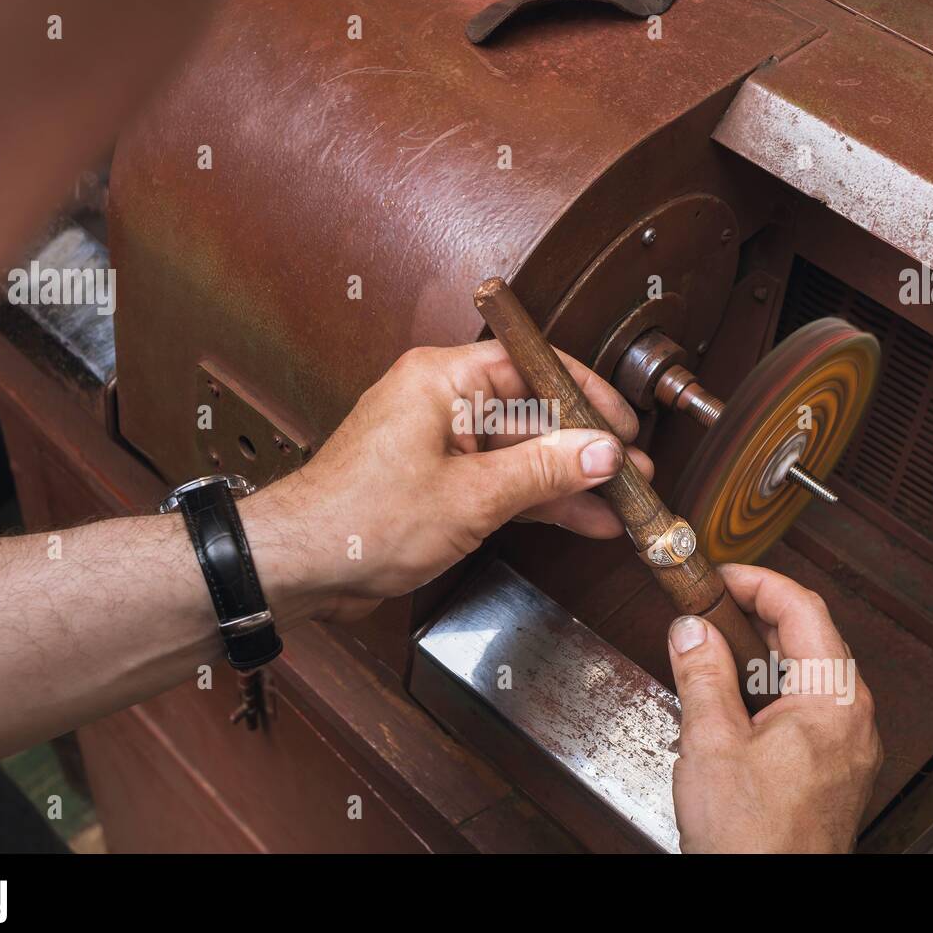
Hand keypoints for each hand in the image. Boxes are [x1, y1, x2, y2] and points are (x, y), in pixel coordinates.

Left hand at [242, 341, 651, 620]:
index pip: (530, 364)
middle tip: (631, 469)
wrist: (300, 567)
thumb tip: (599, 451)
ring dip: (567, 477)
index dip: (583, 393)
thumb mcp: (469, 497)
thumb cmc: (357, 520)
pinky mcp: (437, 482)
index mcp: (441, 380)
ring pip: (519, 451)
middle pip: (530, 411)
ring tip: (621, 499)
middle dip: (583, 444)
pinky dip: (536, 499)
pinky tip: (581, 517)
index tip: (620, 422)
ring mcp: (439, 444)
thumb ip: (541, 471)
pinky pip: (499, 481)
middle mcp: (440, 402)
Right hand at [667, 564, 882, 852]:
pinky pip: (809, 707)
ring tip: (714, 653)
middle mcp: (854, 718)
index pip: (804, 608)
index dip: (757, 581)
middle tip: (710, 606)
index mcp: (834, 701)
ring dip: (762, 653)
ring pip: (810, 673)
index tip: (719, 576)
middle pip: (812, 637)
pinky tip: (734, 702)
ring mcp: (849, 746)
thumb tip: (691, 629)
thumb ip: (701, 674)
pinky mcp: (836, 769)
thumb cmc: (755, 840)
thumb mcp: (711, 743)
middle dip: (756, 614)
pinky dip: (772, 688)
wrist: (774, 902)